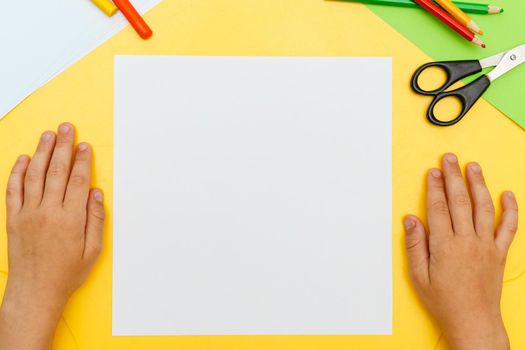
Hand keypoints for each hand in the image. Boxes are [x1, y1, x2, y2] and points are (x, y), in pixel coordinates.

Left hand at [0, 123, 105, 349]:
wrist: (35, 291)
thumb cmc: (66, 273)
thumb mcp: (93, 250)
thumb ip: (96, 219)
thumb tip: (97, 194)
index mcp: (71, 219)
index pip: (78, 180)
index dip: (82, 160)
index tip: (85, 145)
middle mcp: (48, 212)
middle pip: (57, 171)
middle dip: (64, 147)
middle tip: (67, 128)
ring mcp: (28, 214)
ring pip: (35, 175)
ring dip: (42, 152)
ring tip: (48, 135)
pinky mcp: (13, 219)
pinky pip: (13, 190)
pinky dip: (17, 172)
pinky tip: (23, 158)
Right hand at [404, 153, 516, 349]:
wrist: (474, 322)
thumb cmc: (444, 302)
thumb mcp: (419, 276)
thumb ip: (415, 245)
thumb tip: (411, 220)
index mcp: (445, 246)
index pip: (439, 207)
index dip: (435, 186)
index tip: (433, 171)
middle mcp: (468, 241)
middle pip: (460, 201)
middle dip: (453, 177)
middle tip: (450, 159)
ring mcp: (486, 246)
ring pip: (484, 207)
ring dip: (479, 185)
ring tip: (473, 167)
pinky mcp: (499, 253)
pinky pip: (509, 227)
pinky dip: (511, 210)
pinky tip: (508, 195)